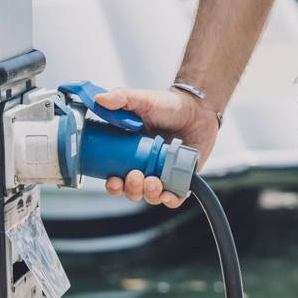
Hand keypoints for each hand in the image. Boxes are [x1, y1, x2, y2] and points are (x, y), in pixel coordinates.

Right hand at [94, 87, 220, 207]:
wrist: (197, 106)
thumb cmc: (168, 104)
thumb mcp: (141, 99)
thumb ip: (120, 97)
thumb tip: (100, 99)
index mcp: (130, 153)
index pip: (116, 177)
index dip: (113, 184)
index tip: (113, 180)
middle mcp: (146, 166)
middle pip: (132, 190)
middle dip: (130, 189)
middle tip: (134, 175)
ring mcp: (164, 172)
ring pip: (151, 196)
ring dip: (148, 194)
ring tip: (152, 181)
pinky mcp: (183, 177)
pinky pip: (175, 197)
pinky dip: (170, 200)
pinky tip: (167, 195)